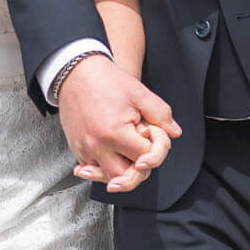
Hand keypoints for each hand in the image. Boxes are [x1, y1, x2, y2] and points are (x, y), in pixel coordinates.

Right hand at [57, 56, 179, 192]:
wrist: (75, 72)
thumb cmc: (105, 80)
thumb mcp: (139, 93)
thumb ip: (161, 114)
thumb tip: (174, 132)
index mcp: (114, 133)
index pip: (145, 158)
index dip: (154, 148)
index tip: (150, 133)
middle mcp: (97, 146)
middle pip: (126, 176)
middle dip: (139, 167)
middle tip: (142, 148)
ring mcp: (84, 149)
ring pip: (108, 177)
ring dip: (122, 170)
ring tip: (128, 152)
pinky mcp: (76, 149)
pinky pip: (93, 170)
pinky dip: (104, 167)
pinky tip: (111, 153)